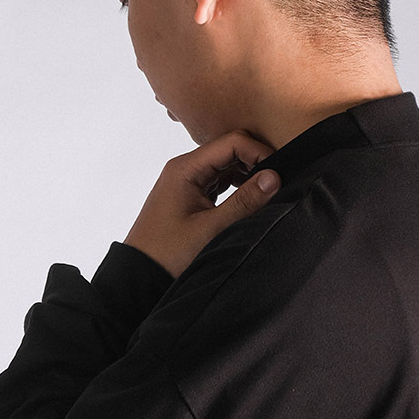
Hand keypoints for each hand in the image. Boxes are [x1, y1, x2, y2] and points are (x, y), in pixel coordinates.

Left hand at [124, 131, 280, 277]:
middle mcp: (185, 168)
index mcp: (185, 168)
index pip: (231, 142)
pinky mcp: (191, 195)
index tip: (278, 172)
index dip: (258, 152)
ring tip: (266, 192)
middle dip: (255, 161)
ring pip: (226, 165)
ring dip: (248, 175)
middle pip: (229, 150)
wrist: (139, 276)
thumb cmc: (168, 253)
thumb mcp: (211, 228)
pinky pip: (220, 181)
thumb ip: (245, 201)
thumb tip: (274, 177)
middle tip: (277, 182)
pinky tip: (250, 200)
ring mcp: (188, 181)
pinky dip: (237, 186)